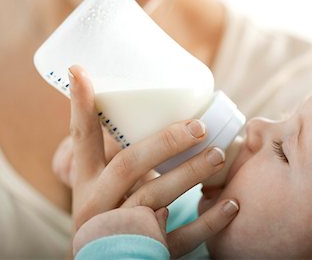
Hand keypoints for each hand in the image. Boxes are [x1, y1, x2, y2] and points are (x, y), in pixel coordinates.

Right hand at [68, 65, 238, 256]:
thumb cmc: (115, 210)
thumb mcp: (107, 185)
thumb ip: (128, 158)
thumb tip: (168, 117)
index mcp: (86, 180)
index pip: (82, 139)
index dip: (81, 105)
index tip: (81, 70)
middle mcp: (96, 203)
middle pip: (128, 166)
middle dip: (165, 142)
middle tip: (199, 127)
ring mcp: (119, 229)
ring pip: (154, 198)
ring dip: (190, 174)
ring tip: (218, 155)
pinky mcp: (145, 251)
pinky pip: (180, 238)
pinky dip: (208, 222)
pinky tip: (231, 204)